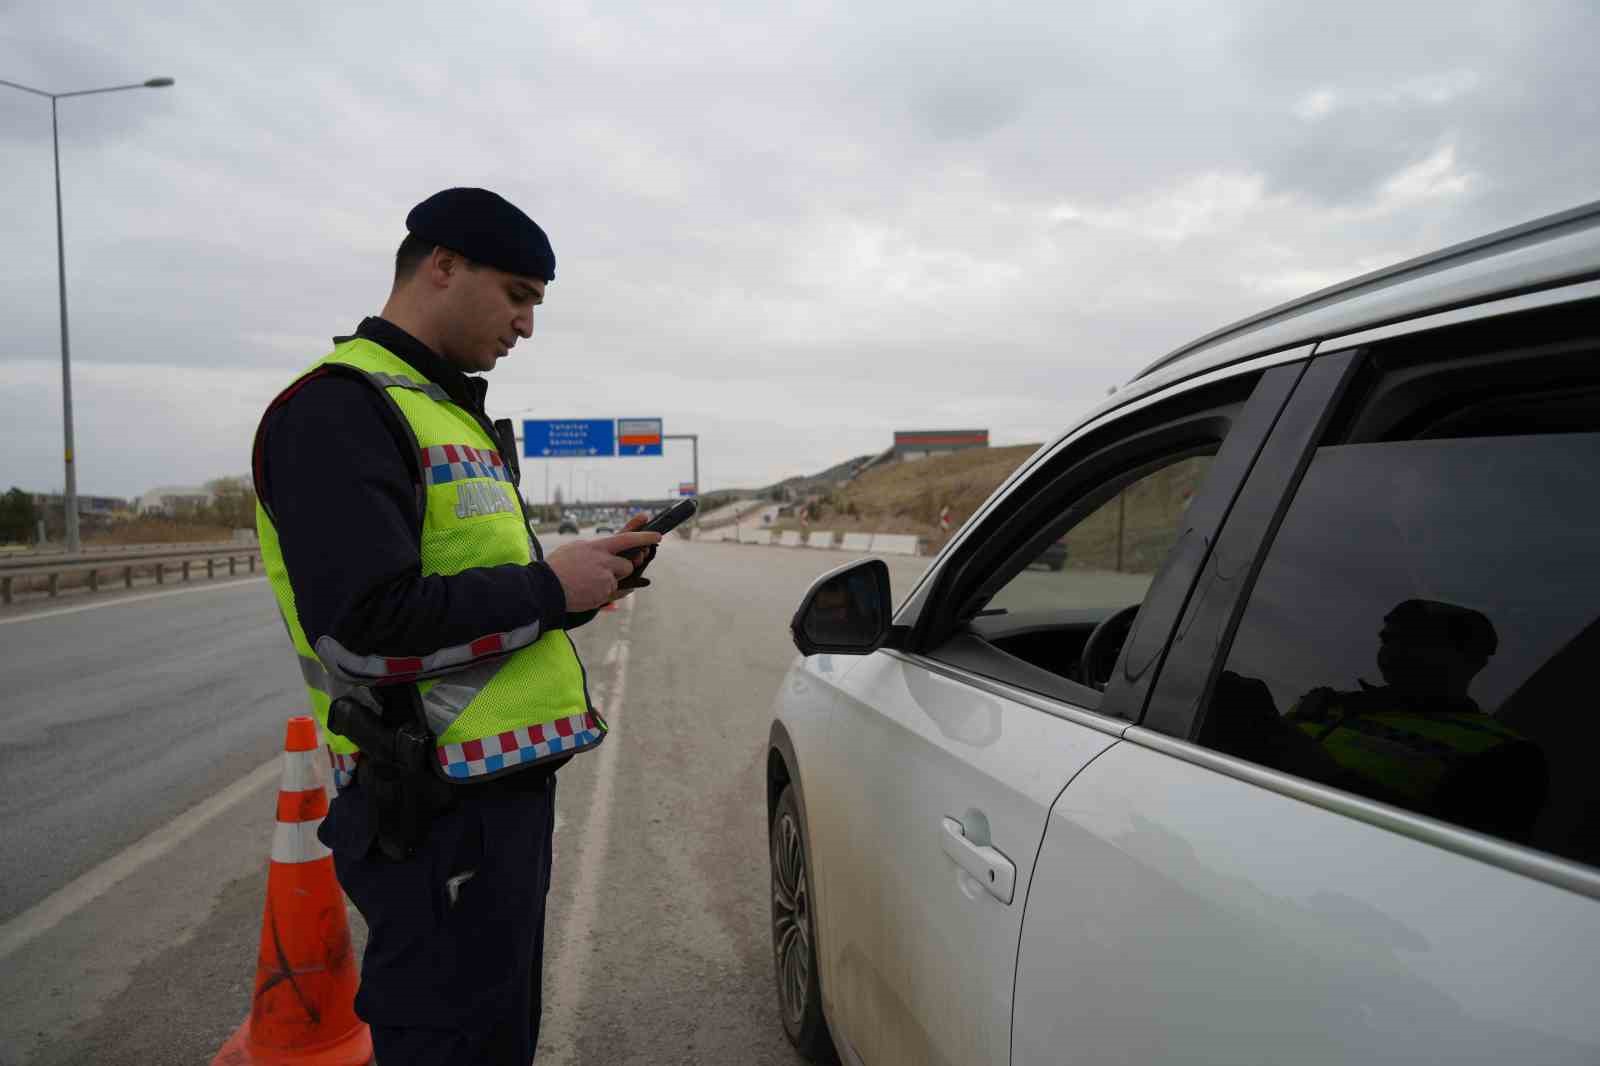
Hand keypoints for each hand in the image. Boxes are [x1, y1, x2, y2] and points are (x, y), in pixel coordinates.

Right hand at [545, 528, 661, 611]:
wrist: (545, 588)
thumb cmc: (556, 567)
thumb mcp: (574, 549)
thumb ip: (593, 550)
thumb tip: (604, 553)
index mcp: (597, 547)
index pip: (627, 538)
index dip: (644, 536)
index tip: (657, 536)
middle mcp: (604, 562)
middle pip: (627, 565)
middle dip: (622, 569)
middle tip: (607, 570)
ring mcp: (605, 580)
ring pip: (618, 581)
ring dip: (608, 582)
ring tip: (587, 582)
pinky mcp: (603, 595)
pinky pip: (612, 594)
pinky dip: (603, 593)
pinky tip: (587, 590)